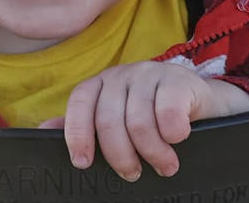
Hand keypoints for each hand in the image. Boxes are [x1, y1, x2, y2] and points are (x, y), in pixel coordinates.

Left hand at [39, 61, 248, 181]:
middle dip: (120, 155)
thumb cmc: (156, 116)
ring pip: (139, 122)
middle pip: (109, 120)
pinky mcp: (179, 80)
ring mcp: (151, 74)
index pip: (80, 103)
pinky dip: (172, 133)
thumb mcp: (120, 119)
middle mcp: (122, 75)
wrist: (205, 103)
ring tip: (164, 166)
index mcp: (102, 84)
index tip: (83, 163)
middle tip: (133, 174)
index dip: (78, 133)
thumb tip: (43, 133)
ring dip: (152, 153)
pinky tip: (180, 139)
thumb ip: (85, 125)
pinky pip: (168, 112)